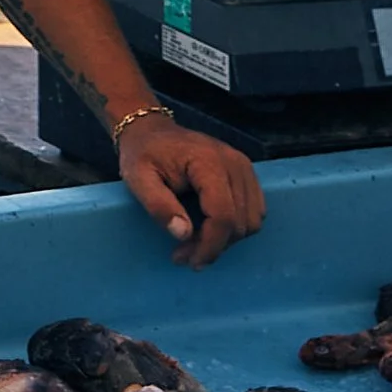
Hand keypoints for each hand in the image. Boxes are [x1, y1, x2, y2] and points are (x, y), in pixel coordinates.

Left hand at [114, 114, 265, 266]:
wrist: (151, 130)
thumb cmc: (142, 153)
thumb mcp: (137, 178)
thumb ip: (158, 206)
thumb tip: (183, 234)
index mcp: (208, 161)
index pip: (223, 215)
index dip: (210, 246)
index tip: (189, 261)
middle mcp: (234, 163)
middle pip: (239, 222)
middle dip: (214, 246)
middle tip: (184, 253)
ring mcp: (244, 167)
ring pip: (251, 221)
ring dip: (227, 240)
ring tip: (196, 243)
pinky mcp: (246, 173)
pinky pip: (254, 211)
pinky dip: (236, 228)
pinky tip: (210, 229)